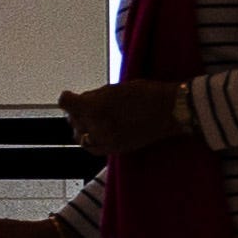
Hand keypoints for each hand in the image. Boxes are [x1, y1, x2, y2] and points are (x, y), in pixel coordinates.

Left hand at [57, 79, 172, 158]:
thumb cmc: (146, 93)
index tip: (68, 95)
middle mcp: (98, 126)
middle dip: (76, 111)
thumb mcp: (115, 88)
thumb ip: (94, 96)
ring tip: (92, 118)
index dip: (67, 98)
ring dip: (82, 126)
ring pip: (80, 135)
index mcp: (96, 107)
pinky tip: (96, 132)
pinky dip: (90, 140)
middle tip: (86, 105)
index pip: (67, 103)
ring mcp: (106, 140)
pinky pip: (92, 148)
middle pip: (73, 119)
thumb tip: (78, 100)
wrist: (170, 111)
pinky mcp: (115, 149)